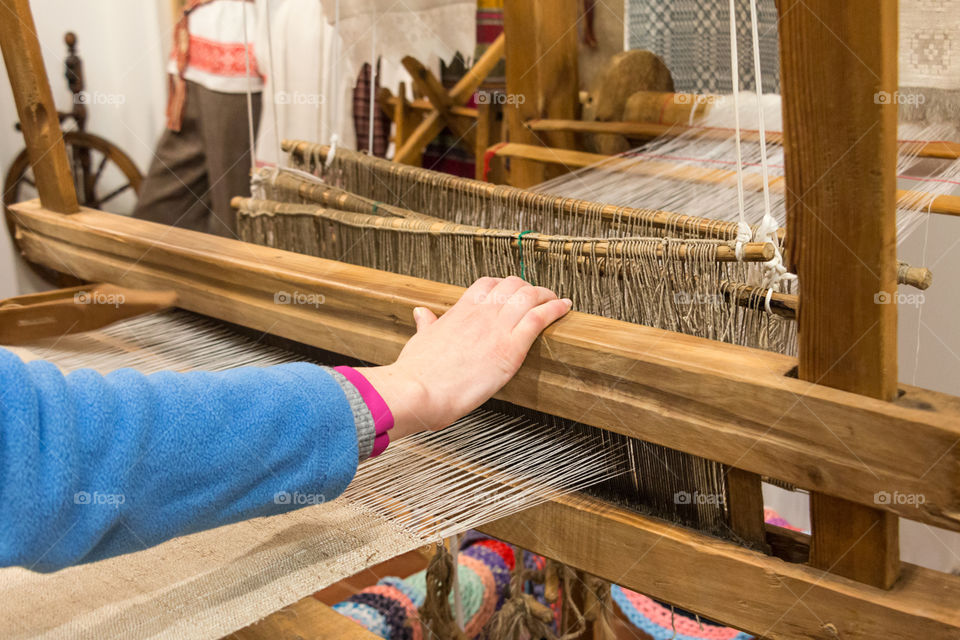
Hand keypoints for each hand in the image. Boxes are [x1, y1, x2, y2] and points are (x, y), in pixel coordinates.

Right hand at [358, 277, 572, 439]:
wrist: (418, 390)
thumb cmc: (417, 373)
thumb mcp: (420, 340)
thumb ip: (427, 324)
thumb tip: (422, 313)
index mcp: (460, 310)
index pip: (487, 284)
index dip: (503, 285)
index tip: (512, 293)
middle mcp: (481, 313)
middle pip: (512, 284)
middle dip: (528, 288)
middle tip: (538, 298)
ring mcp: (497, 328)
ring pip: (530, 296)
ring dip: (546, 295)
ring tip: (556, 301)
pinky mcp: (511, 348)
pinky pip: (539, 318)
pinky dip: (556, 309)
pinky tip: (564, 308)